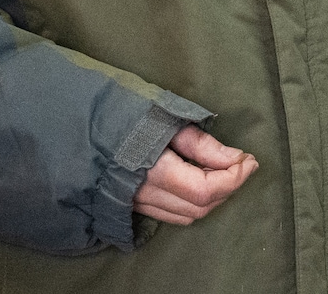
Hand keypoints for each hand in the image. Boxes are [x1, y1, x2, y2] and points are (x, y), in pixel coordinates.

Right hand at [134, 124, 256, 226]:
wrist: (77, 125)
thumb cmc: (125, 113)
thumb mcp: (167, 119)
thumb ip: (201, 143)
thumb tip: (236, 159)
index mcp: (154, 170)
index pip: (205, 190)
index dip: (234, 178)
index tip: (250, 160)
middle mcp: (145, 194)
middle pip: (200, 207)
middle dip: (228, 187)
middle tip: (241, 162)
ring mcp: (137, 203)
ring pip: (187, 215)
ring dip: (212, 197)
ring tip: (222, 170)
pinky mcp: (132, 205)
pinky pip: (172, 215)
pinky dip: (193, 203)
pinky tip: (200, 180)